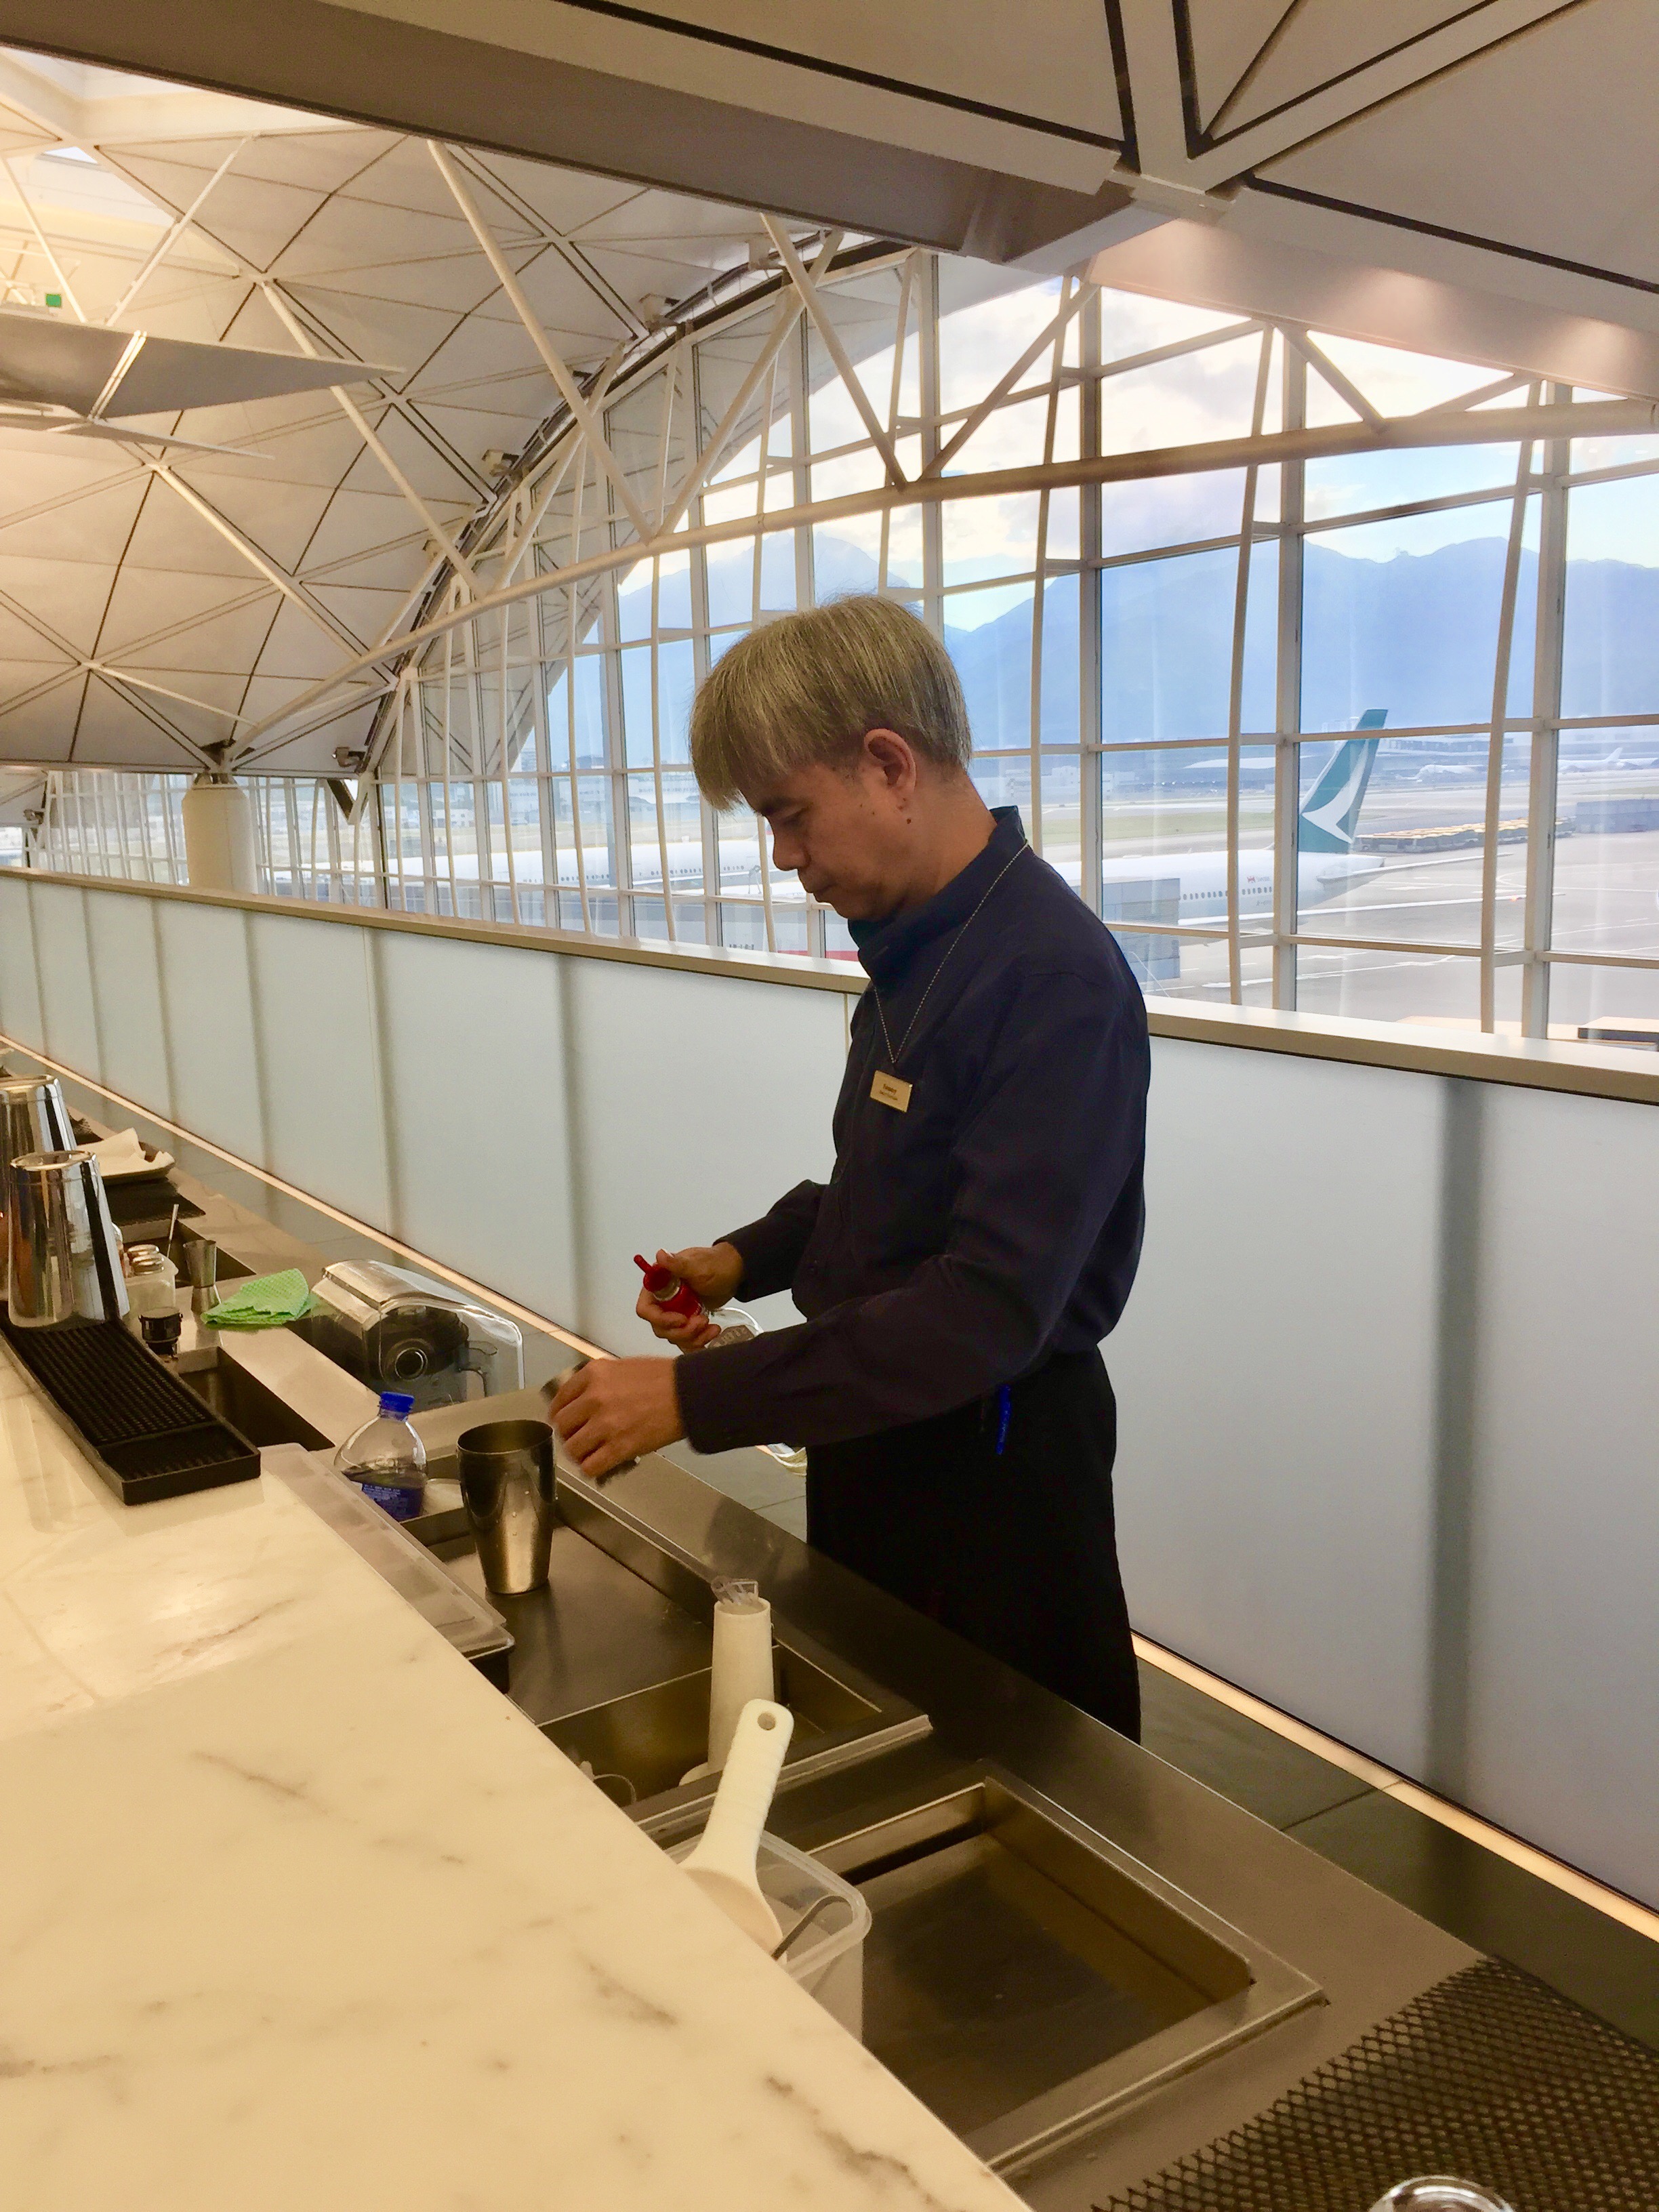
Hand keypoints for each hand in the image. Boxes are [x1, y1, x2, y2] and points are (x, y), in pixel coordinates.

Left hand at [547, 1357, 684, 1479]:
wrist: (689, 1392)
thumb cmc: (661, 1377)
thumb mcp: (622, 1367)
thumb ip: (598, 1381)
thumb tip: (582, 1400)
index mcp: (593, 1374)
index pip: (560, 1399)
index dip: (561, 1414)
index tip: (567, 1421)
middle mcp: (593, 1398)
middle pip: (562, 1426)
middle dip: (569, 1434)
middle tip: (580, 1437)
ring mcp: (605, 1425)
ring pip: (573, 1449)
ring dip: (579, 1453)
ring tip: (591, 1452)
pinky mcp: (619, 1448)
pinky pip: (590, 1466)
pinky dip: (592, 1468)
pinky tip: (600, 1463)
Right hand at [636, 1242, 744, 1349]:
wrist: (732, 1272)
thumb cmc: (714, 1264)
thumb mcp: (697, 1265)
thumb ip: (678, 1264)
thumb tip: (660, 1255)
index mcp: (658, 1286)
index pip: (646, 1310)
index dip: (660, 1319)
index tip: (681, 1319)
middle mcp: (663, 1302)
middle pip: (660, 1328)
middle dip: (682, 1331)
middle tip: (702, 1321)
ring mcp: (675, 1314)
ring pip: (674, 1337)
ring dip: (693, 1337)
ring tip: (711, 1326)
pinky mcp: (688, 1323)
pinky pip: (687, 1340)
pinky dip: (699, 1340)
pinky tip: (713, 1331)